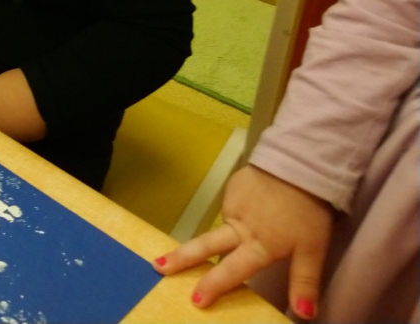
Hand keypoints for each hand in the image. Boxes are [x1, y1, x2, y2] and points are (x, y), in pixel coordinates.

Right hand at [154, 165, 332, 318]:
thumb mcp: (314, 250)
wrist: (298, 164)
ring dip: (218, 236)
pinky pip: (232, 207)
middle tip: (157, 266)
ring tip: (248, 229)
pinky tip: (256, 207)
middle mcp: (240, 228)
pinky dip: (240, 212)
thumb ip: (305, 281)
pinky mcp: (233, 187)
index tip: (195, 300)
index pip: (232, 271)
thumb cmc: (308, 211)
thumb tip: (304, 315)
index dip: (213, 285)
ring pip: (223, 227)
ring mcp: (233, 205)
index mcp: (258, 246)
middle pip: (205, 246)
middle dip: (181, 258)